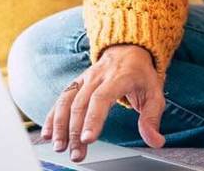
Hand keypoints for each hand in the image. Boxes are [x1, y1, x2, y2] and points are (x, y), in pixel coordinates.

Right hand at [42, 44, 165, 161]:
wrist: (128, 49)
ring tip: (59, 147)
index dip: (93, 118)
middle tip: (76, 153)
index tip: (88, 139)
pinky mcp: (76, 82)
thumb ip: (152, 118)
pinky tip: (48, 134)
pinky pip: (61, 98)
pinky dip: (52, 117)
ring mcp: (85, 78)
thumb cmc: (141, 75)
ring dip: (60, 125)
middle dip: (76, 131)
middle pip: (82, 103)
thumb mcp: (154, 93)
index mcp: (119, 77)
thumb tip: (155, 141)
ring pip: (67, 100)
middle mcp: (98, 76)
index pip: (102, 98)